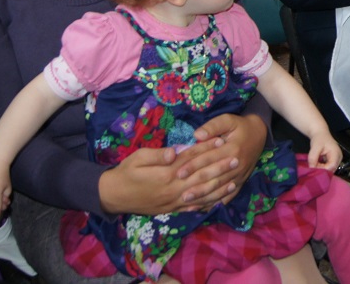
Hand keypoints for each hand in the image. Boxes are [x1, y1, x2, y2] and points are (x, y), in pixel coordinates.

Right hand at [100, 113, 263, 214]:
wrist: (113, 196)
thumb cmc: (126, 172)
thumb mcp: (138, 158)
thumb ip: (158, 155)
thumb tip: (176, 152)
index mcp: (166, 174)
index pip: (191, 159)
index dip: (206, 149)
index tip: (221, 140)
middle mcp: (173, 189)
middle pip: (201, 177)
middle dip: (220, 167)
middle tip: (236, 158)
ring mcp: (174, 201)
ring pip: (201, 194)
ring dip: (219, 187)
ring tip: (235, 179)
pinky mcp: (172, 209)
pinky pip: (194, 207)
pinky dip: (208, 203)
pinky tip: (220, 199)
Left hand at [182, 113, 266, 205]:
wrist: (259, 134)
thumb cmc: (240, 126)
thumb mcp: (228, 119)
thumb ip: (212, 126)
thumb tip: (196, 135)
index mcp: (232, 149)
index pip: (209, 159)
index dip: (193, 166)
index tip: (178, 173)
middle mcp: (236, 165)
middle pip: (214, 178)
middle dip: (196, 186)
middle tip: (180, 194)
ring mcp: (239, 176)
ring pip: (220, 189)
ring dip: (204, 197)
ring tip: (188, 203)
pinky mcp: (241, 182)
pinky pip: (228, 196)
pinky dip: (216, 203)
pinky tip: (203, 209)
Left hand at [306, 131, 341, 171]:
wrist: (320, 133)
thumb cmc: (319, 138)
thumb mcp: (315, 147)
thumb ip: (313, 158)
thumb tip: (311, 168)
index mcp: (336, 154)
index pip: (331, 166)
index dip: (322, 169)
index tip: (314, 167)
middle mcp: (338, 158)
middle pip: (331, 169)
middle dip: (321, 169)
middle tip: (313, 166)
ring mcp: (336, 160)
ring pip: (329, 169)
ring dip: (321, 168)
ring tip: (314, 163)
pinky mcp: (333, 160)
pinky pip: (327, 167)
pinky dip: (321, 167)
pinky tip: (317, 163)